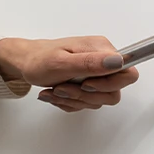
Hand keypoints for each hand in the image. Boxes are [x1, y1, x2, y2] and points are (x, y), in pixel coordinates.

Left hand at [0, 35, 139, 111]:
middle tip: (64, 88)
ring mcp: (96, 74)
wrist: (26, 63)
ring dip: (74, 99)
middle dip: (85, 96)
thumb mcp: (61, 62)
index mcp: (101, 50)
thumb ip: (90, 63)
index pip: (128, 73)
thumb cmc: (39, 59)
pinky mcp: (88, 85)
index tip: (86, 85)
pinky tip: (57, 93)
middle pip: (113, 93)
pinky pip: (87, 103)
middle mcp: (102, 61)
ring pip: (98, 101)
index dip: (111, 85)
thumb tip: (117, 61)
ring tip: (56, 89)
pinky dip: (70, 102)